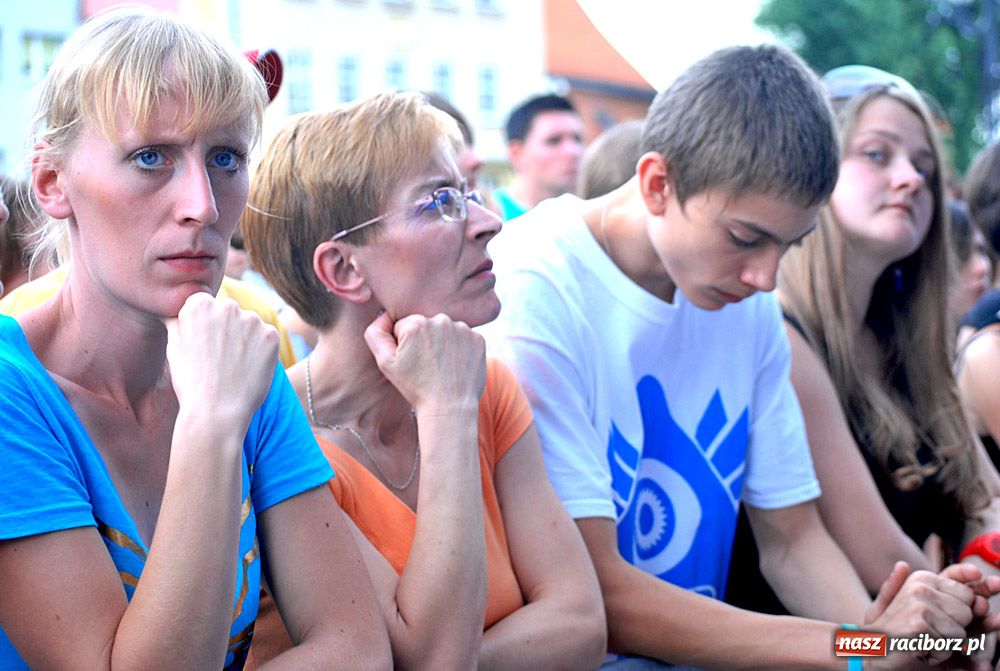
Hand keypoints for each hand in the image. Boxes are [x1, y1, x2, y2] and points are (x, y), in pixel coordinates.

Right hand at [164, 292, 278, 422]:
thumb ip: (176, 323)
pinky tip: (249, 368)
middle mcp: (227, 305)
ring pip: (249, 325)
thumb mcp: (174, 348)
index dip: (204, 329)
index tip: (203, 347)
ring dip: (244, 339)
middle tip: (219, 359)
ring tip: (234, 366)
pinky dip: (261, 350)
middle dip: (226, 330)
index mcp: (199, 304)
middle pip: (228, 313)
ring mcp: (252, 319)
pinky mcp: (271, 335)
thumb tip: (173, 313)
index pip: (205, 305)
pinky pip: (266, 338)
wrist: (217, 411)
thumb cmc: (191, 382)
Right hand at [363, 310, 485, 413]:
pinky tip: (455, 365)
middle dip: (424, 341)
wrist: (449, 407)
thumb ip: (376, 334)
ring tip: (441, 367)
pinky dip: (459, 349)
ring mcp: (462, 328)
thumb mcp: (385, 363)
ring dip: (442, 343)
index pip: (404, 326)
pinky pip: (463, 338)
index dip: (404, 345)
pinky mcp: (478, 339)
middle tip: (426, 366)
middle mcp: (440, 320)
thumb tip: (383, 316)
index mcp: (415, 323)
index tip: (411, 361)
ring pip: (445, 331)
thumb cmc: (415, 388)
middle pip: (425, 325)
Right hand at [864, 562, 982, 666]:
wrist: (868, 651)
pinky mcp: (919, 626)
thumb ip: (898, 585)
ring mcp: (920, 606)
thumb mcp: (888, 604)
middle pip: (966, 614)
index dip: (955, 616)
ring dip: (944, 646)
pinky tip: (917, 651)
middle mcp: (921, 588)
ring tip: (921, 642)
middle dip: (952, 631)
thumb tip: (902, 565)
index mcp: (920, 579)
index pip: (967, 596)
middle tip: (927, 633)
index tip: (932, 620)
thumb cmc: (883, 630)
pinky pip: (947, 648)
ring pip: (959, 634)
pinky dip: (936, 656)